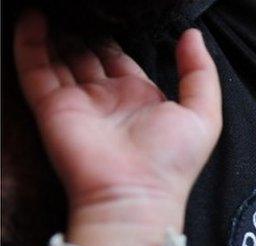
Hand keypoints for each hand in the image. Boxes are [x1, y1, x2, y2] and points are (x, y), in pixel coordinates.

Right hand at [14, 11, 220, 245]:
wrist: (135, 195)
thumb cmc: (172, 162)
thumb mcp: (204, 114)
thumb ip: (200, 72)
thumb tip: (191, 35)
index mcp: (141, 99)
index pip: (121, 59)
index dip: (114, 38)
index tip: (111, 14)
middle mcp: (107, 99)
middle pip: (87, 55)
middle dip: (82, 32)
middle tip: (81, 8)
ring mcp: (78, 102)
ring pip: (59, 57)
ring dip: (56, 32)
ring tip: (56, 6)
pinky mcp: (52, 107)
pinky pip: (34, 68)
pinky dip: (29, 41)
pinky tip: (32, 17)